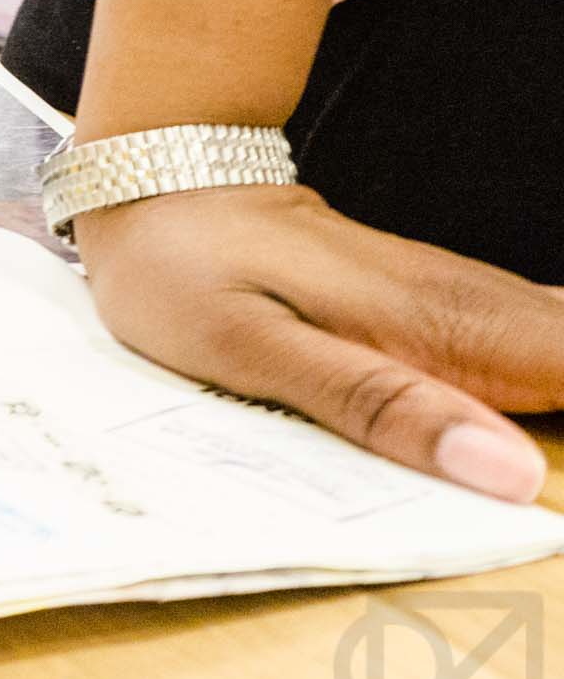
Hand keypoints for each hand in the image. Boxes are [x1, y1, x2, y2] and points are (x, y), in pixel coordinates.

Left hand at [74, 185, 563, 501]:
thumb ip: (375, 405)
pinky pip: (535, 338)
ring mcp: (458, 299)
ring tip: (545, 476)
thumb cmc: (186, 271)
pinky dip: (553, 373)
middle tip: (548, 494)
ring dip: (560, 394)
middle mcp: (468, 306)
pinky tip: (544, 398)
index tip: (557, 487)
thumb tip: (509, 473)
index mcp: (438, 326)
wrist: (155, 183)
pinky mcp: (440, 303)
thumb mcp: (253, 350)